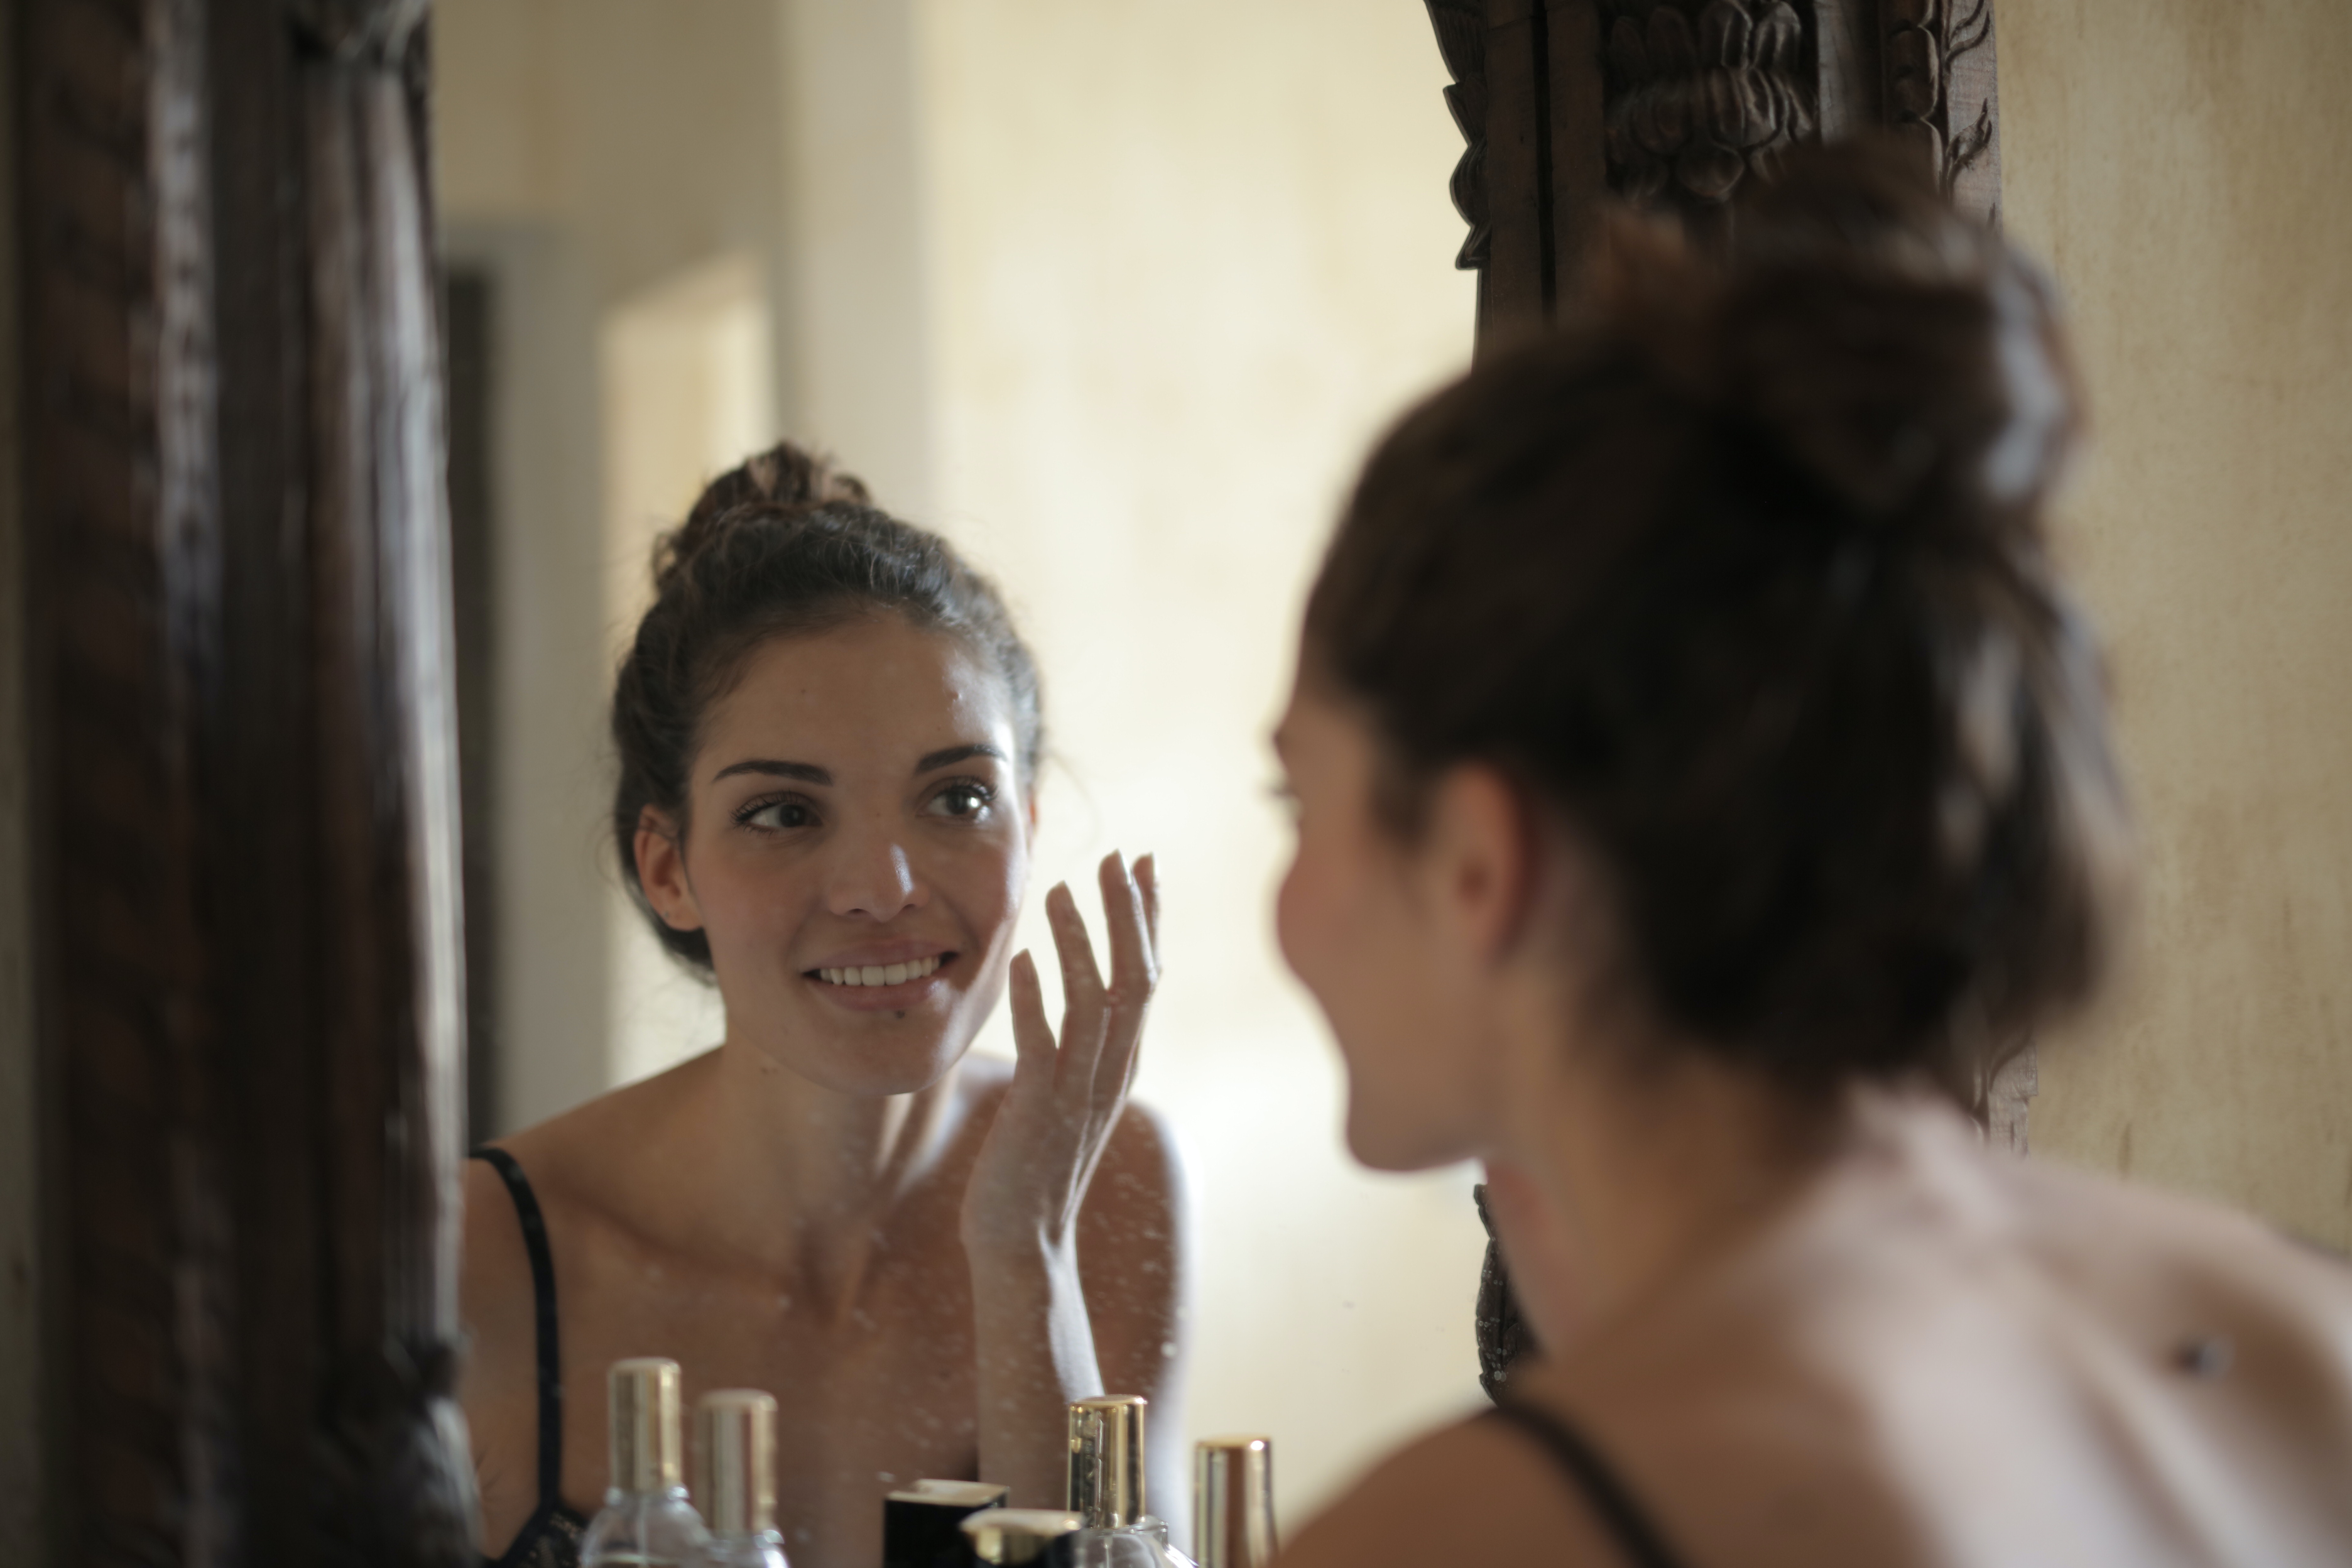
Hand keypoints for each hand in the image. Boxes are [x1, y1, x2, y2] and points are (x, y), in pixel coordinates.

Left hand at [962, 852, 1160, 1262]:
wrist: (1024, 1244)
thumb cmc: (1038, 1165)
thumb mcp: (1072, 1096)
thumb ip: (1082, 1047)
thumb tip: (1085, 991)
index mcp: (1121, 1064)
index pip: (1147, 976)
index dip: (1148, 919)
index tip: (1142, 865)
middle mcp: (1110, 1073)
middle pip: (1135, 980)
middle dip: (1129, 916)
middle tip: (1118, 859)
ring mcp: (1079, 1094)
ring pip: (1094, 1004)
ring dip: (1080, 944)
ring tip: (1062, 892)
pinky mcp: (1039, 1111)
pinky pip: (1042, 1045)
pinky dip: (1035, 999)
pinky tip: (1023, 958)